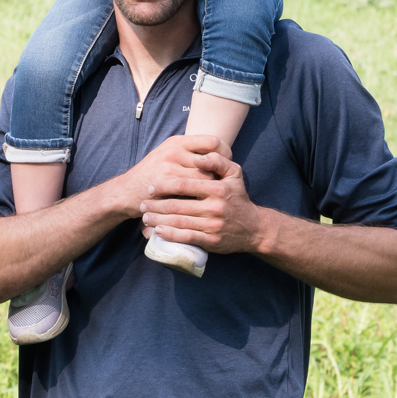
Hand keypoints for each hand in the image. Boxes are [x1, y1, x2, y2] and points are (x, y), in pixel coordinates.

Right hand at [111, 132, 225, 220]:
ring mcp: (169, 167)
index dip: (223, 153)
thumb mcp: (167, 156)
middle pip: (211, 162)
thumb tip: (218, 156)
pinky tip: (200, 206)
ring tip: (212, 198)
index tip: (224, 166)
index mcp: (177, 141)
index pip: (212, 141)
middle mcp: (173, 151)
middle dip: (219, 176)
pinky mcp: (165, 185)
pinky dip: (199, 200)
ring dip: (211, 190)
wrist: (125, 192)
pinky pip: (193, 193)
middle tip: (221, 186)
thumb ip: (188, 154)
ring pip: (205, 179)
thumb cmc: (151, 176)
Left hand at [136, 142, 268, 256]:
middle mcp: (215, 207)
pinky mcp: (211, 241)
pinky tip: (158, 231)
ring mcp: (213, 225)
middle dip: (155, 205)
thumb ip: (218, 161)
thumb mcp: (235, 175)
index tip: (151, 187)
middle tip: (142, 204)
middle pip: (177, 204)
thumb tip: (199, 156)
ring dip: (158, 220)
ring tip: (145, 217)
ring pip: (178, 221)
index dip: (164, 186)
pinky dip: (169, 235)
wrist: (254, 228)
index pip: (184, 184)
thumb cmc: (239, 198)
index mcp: (218, 189)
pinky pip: (185, 237)